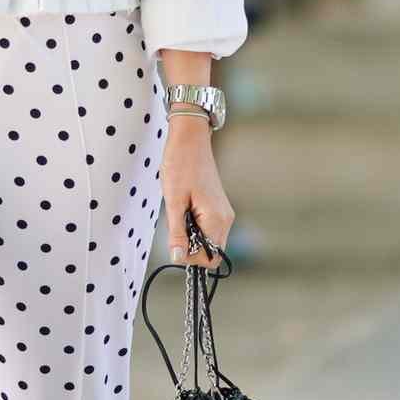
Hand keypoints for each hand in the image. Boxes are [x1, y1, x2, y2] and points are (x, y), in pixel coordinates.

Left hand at [161, 116, 233, 269]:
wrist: (190, 141)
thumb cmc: (180, 165)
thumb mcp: (173, 202)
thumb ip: (177, 233)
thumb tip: (177, 258)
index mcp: (217, 219)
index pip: (211, 258)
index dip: (191, 258)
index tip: (176, 242)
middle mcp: (225, 219)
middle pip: (211, 251)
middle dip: (191, 246)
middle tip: (176, 225)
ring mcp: (223, 213)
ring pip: (209, 240)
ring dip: (192, 235)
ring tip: (181, 213)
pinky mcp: (218, 208)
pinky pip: (209, 228)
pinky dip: (195, 226)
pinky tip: (186, 209)